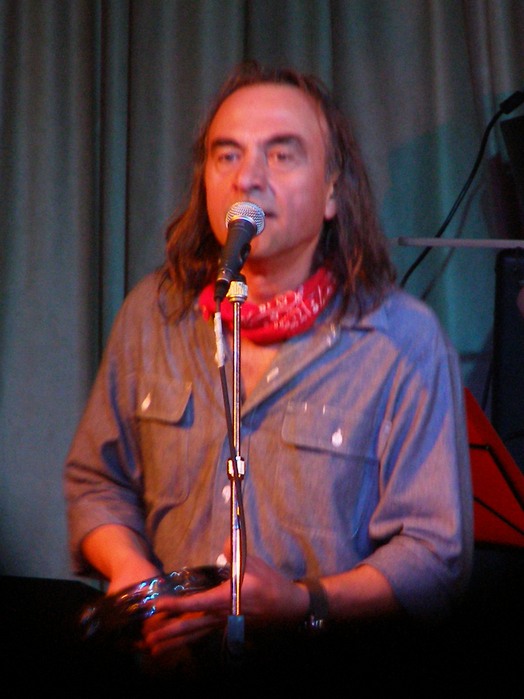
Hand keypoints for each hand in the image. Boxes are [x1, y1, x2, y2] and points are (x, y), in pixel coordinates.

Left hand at [141, 553, 308, 661]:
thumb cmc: (271, 584)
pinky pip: (202, 634)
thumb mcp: (254, 563)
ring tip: (154, 649)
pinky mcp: (227, 626)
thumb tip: (223, 544)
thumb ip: (234, 553)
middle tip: (147, 639)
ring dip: (174, 641)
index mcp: (227, 599)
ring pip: (195, 635)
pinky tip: (176, 643)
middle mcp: (222, 615)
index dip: (176, 605)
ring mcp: (224, 623)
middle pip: (191, 626)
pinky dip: (187, 639)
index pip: (196, 603)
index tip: (158, 605)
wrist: (289, 608)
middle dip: (168, 632)